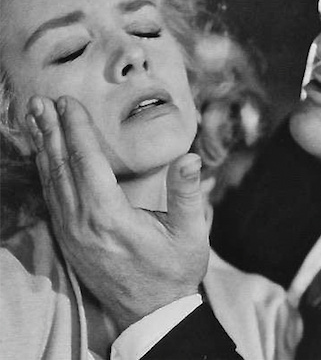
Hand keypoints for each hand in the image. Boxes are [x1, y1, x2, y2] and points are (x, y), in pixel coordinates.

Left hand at [26, 95, 208, 331]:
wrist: (153, 313)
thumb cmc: (174, 271)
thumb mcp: (190, 234)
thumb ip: (188, 195)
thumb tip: (191, 157)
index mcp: (112, 218)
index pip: (88, 164)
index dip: (77, 131)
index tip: (68, 103)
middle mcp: (84, 225)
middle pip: (62, 169)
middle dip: (51, 132)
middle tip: (39, 102)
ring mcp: (72, 235)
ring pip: (51, 183)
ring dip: (43, 149)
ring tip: (35, 121)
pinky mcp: (69, 242)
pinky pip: (51, 201)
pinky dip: (45, 174)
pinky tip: (44, 159)